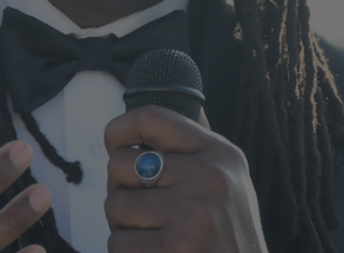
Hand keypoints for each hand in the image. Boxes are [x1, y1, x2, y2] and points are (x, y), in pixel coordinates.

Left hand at [104, 105, 267, 251]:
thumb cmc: (231, 236)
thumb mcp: (229, 178)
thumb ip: (194, 145)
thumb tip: (161, 106)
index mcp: (219, 153)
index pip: (151, 117)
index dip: (119, 127)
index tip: (112, 142)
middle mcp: (208, 178)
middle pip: (120, 163)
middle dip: (119, 187)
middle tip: (139, 204)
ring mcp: (192, 215)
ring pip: (114, 205)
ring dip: (122, 224)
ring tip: (151, 232)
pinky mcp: (175, 250)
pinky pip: (117, 243)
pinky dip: (126, 251)